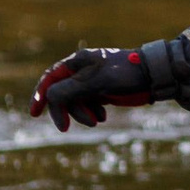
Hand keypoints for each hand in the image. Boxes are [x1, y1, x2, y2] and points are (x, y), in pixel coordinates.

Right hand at [29, 47, 155, 130]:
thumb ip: (71, 89)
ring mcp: (92, 81)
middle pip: (61, 93)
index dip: (40, 96)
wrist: (155, 76)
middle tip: (64, 127)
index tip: (34, 113)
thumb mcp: (96, 82)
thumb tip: (49, 98)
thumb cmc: (126, 74)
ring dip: (81, 113)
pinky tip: (103, 116)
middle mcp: (82, 70)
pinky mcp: (103, 91)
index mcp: (77, 62)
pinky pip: (89, 105)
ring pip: (75, 102)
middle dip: (64, 110)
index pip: (50, 79)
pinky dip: (92, 112)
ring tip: (96, 120)